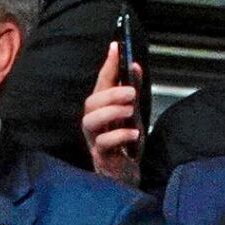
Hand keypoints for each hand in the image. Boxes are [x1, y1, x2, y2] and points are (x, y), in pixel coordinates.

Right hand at [83, 42, 143, 183]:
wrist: (126, 177)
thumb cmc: (126, 146)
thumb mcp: (134, 114)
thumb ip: (133, 91)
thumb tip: (134, 66)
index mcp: (101, 111)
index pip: (101, 84)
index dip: (107, 65)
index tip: (115, 47)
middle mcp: (94, 124)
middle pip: (91, 102)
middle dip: (110, 93)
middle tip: (131, 93)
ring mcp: (94, 141)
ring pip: (90, 121)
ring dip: (110, 111)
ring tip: (129, 110)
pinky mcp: (101, 157)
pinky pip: (103, 144)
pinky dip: (118, 135)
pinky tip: (132, 133)